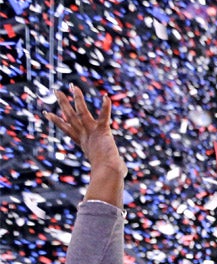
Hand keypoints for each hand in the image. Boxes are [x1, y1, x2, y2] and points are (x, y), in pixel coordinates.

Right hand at [43, 86, 125, 206]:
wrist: (108, 173)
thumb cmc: (110, 174)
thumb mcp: (110, 168)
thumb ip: (114, 169)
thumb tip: (121, 177)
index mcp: (84, 143)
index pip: (68, 129)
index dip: (58, 120)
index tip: (48, 112)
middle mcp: (85, 135)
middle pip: (70, 116)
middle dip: (63, 103)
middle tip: (56, 91)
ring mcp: (92, 132)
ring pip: (81, 112)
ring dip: (77, 98)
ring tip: (72, 86)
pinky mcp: (102, 130)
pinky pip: (103, 116)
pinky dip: (106, 107)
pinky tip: (106, 97)